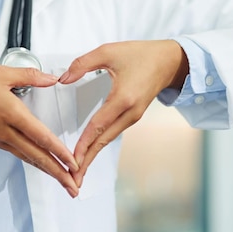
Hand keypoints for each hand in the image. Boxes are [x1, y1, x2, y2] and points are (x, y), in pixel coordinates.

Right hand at [0, 65, 79, 197]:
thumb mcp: (1, 73)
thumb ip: (30, 76)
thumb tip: (53, 78)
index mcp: (11, 113)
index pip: (41, 136)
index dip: (60, 151)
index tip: (74, 164)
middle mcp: (6, 131)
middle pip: (37, 156)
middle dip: (58, 173)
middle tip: (74, 187)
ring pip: (27, 157)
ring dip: (47, 170)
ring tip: (62, 181)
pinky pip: (17, 153)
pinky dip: (32, 161)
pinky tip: (40, 164)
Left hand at [59, 40, 188, 186]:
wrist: (170, 61)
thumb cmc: (141, 54)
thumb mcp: (108, 51)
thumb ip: (82, 64)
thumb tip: (62, 79)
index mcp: (123, 98)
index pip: (98, 125)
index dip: (84, 144)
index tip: (72, 159)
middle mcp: (130, 113)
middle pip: (103, 141)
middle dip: (87, 161)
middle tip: (72, 180)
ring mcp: (133, 117)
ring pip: (108, 140)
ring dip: (92, 156)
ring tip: (77, 172)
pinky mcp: (132, 117)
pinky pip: (112, 134)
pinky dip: (99, 145)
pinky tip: (89, 152)